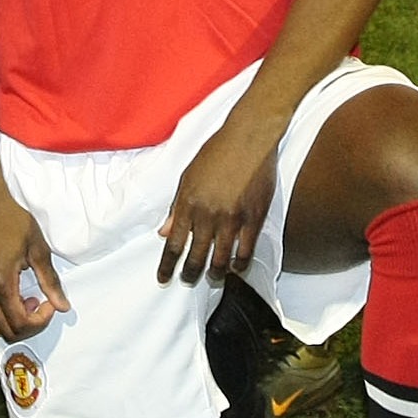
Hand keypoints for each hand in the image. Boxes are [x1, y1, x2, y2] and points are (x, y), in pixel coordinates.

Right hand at [0, 187, 66, 340]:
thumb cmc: (11, 219)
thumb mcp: (38, 249)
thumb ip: (50, 281)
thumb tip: (62, 306)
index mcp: (1, 283)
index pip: (20, 324)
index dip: (39, 321)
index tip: (49, 304)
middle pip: (5, 332)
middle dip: (27, 325)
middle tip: (40, 304)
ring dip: (11, 320)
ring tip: (25, 298)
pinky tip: (10, 291)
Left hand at [157, 108, 283, 286]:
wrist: (249, 136)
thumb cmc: (217, 151)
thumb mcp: (188, 176)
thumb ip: (176, 206)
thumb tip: (164, 231)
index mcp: (188, 203)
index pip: (173, 244)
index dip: (167, 266)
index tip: (163, 278)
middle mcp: (208, 214)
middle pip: (196, 256)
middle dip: (190, 273)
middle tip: (188, 280)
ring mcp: (232, 218)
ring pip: (220, 259)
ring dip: (214, 272)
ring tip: (212, 276)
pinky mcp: (254, 218)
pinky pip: (246, 250)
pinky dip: (239, 263)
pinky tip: (236, 266)